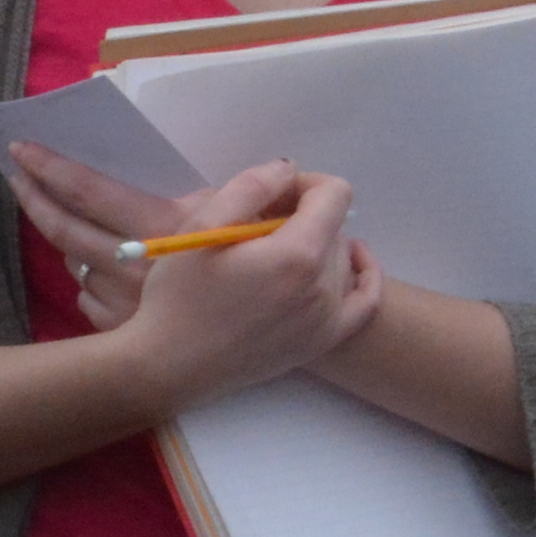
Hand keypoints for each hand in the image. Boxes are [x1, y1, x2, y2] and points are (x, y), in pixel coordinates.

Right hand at [53, 161, 380, 417]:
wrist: (169, 366)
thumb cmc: (179, 296)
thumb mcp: (202, 227)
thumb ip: (252, 187)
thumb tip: (288, 170)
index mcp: (298, 255)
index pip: (334, 194)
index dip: (303, 184)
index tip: (270, 197)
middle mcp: (324, 288)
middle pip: (334, 225)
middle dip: (303, 214)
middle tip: (258, 226)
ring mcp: (328, 319)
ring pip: (342, 256)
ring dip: (317, 243)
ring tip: (272, 254)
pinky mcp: (321, 342)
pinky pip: (365, 302)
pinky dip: (361, 275)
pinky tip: (348, 261)